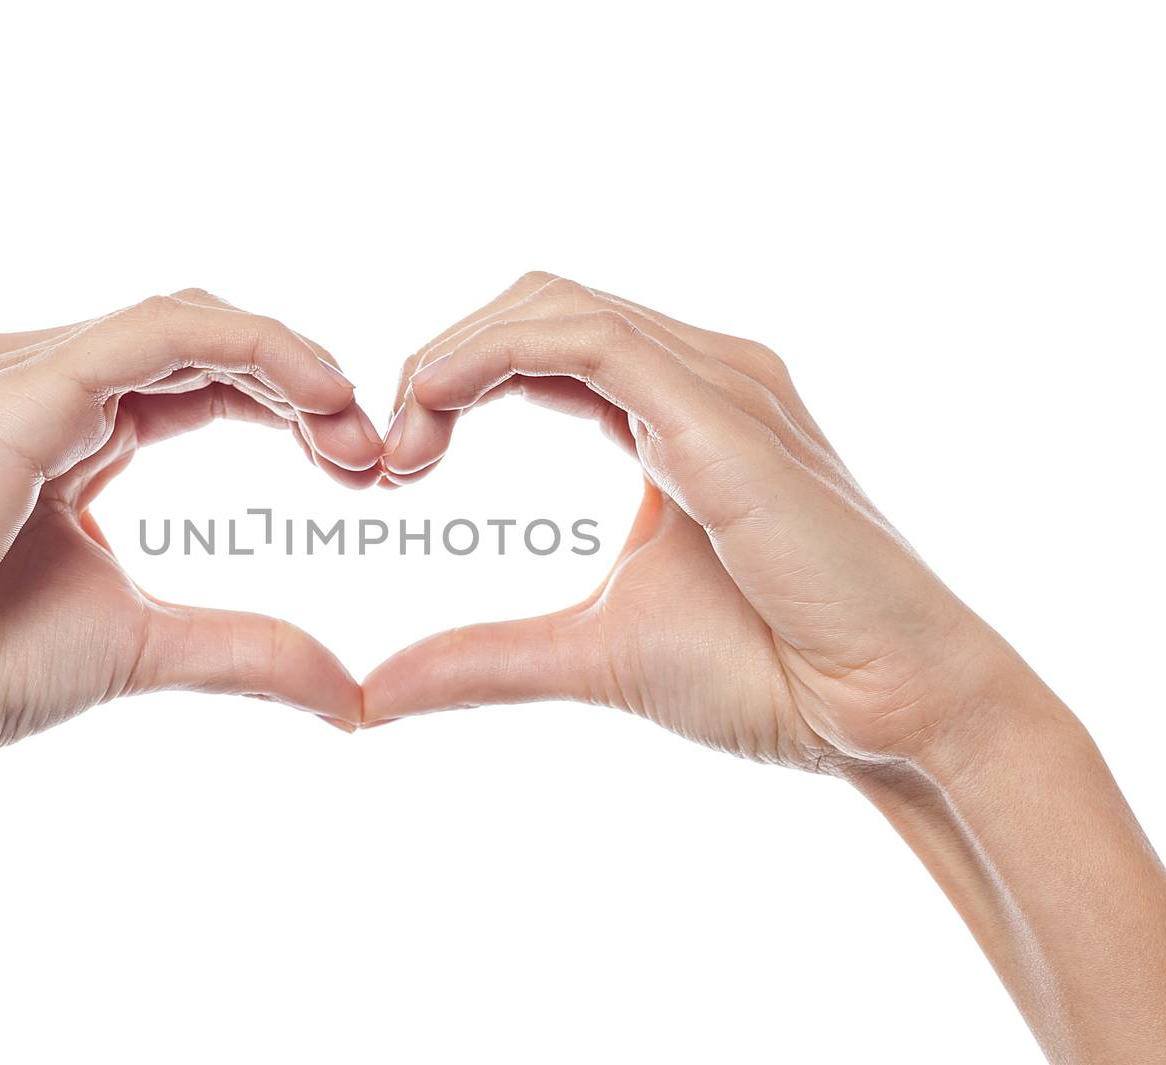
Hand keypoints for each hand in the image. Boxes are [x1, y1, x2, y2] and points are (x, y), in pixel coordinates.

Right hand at [0, 290, 376, 761]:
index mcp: (66, 429)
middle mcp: (43, 384)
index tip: (361, 469)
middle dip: (302, 383)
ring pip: (185, 321)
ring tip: (352, 428)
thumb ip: (247, 651)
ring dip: (286, 359)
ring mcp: (23, 377)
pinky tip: (312, 394)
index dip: (292, 407)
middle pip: (203, 342)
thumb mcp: (143, 646)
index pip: (202, 380)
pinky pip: (153, 335)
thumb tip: (351, 698)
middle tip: (374, 457)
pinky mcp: (15, 389)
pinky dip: (245, 347)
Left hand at [367, 272, 1023, 770]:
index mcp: (678, 416)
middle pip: (537, 306)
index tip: (398, 467)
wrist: (884, 714)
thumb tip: (375, 695)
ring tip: (403, 443)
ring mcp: (720, 382)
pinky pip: (586, 339)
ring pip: (552, 304)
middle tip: (388, 458)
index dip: (452, 384)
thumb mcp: (590, 653)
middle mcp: (702, 377)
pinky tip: (437, 405)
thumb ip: (481, 658)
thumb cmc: (770, 675)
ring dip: (453, 355)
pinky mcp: (723, 410)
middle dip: (441, 361)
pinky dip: (492, 355)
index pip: (541, 348)